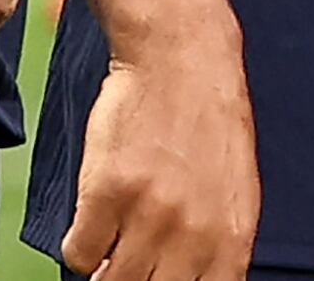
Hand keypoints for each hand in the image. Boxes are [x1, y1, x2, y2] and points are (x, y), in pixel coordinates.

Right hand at [60, 26, 258, 279]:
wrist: (181, 55)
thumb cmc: (207, 122)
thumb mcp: (235, 194)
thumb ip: (218, 249)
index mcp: (230, 241)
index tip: (154, 280)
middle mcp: (192, 236)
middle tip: (128, 264)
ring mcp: (148, 215)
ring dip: (105, 269)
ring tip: (111, 242)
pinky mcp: (106, 192)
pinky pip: (78, 255)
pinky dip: (81, 244)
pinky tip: (95, 217)